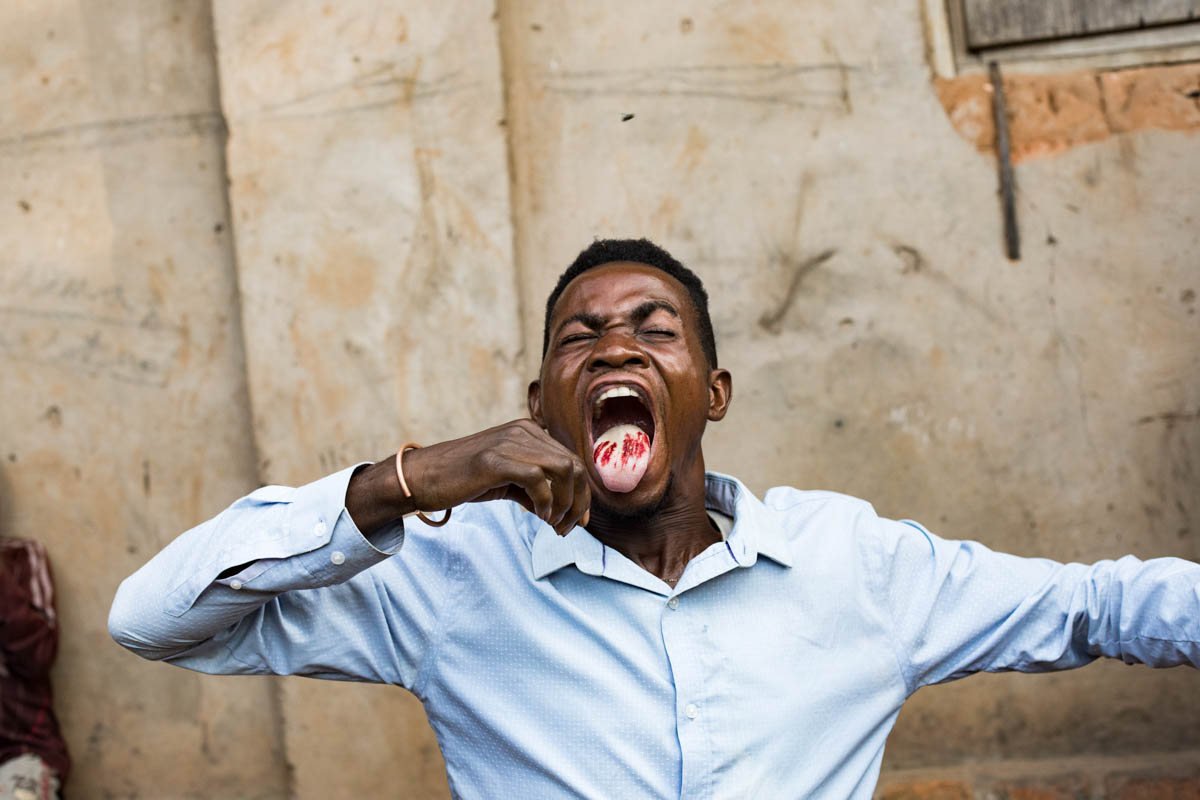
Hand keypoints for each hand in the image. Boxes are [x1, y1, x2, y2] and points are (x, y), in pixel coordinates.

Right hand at [403, 420, 590, 535]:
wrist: (422, 477)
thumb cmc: (464, 480)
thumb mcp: (508, 481)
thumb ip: (535, 489)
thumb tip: (564, 511)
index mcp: (528, 432)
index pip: (572, 461)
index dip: (583, 494)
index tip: (578, 521)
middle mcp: (523, 431)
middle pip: (574, 466)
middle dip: (578, 502)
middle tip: (567, 529)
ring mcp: (509, 442)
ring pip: (563, 470)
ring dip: (565, 504)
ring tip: (553, 524)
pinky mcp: (496, 459)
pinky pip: (538, 479)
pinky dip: (545, 502)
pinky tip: (539, 516)